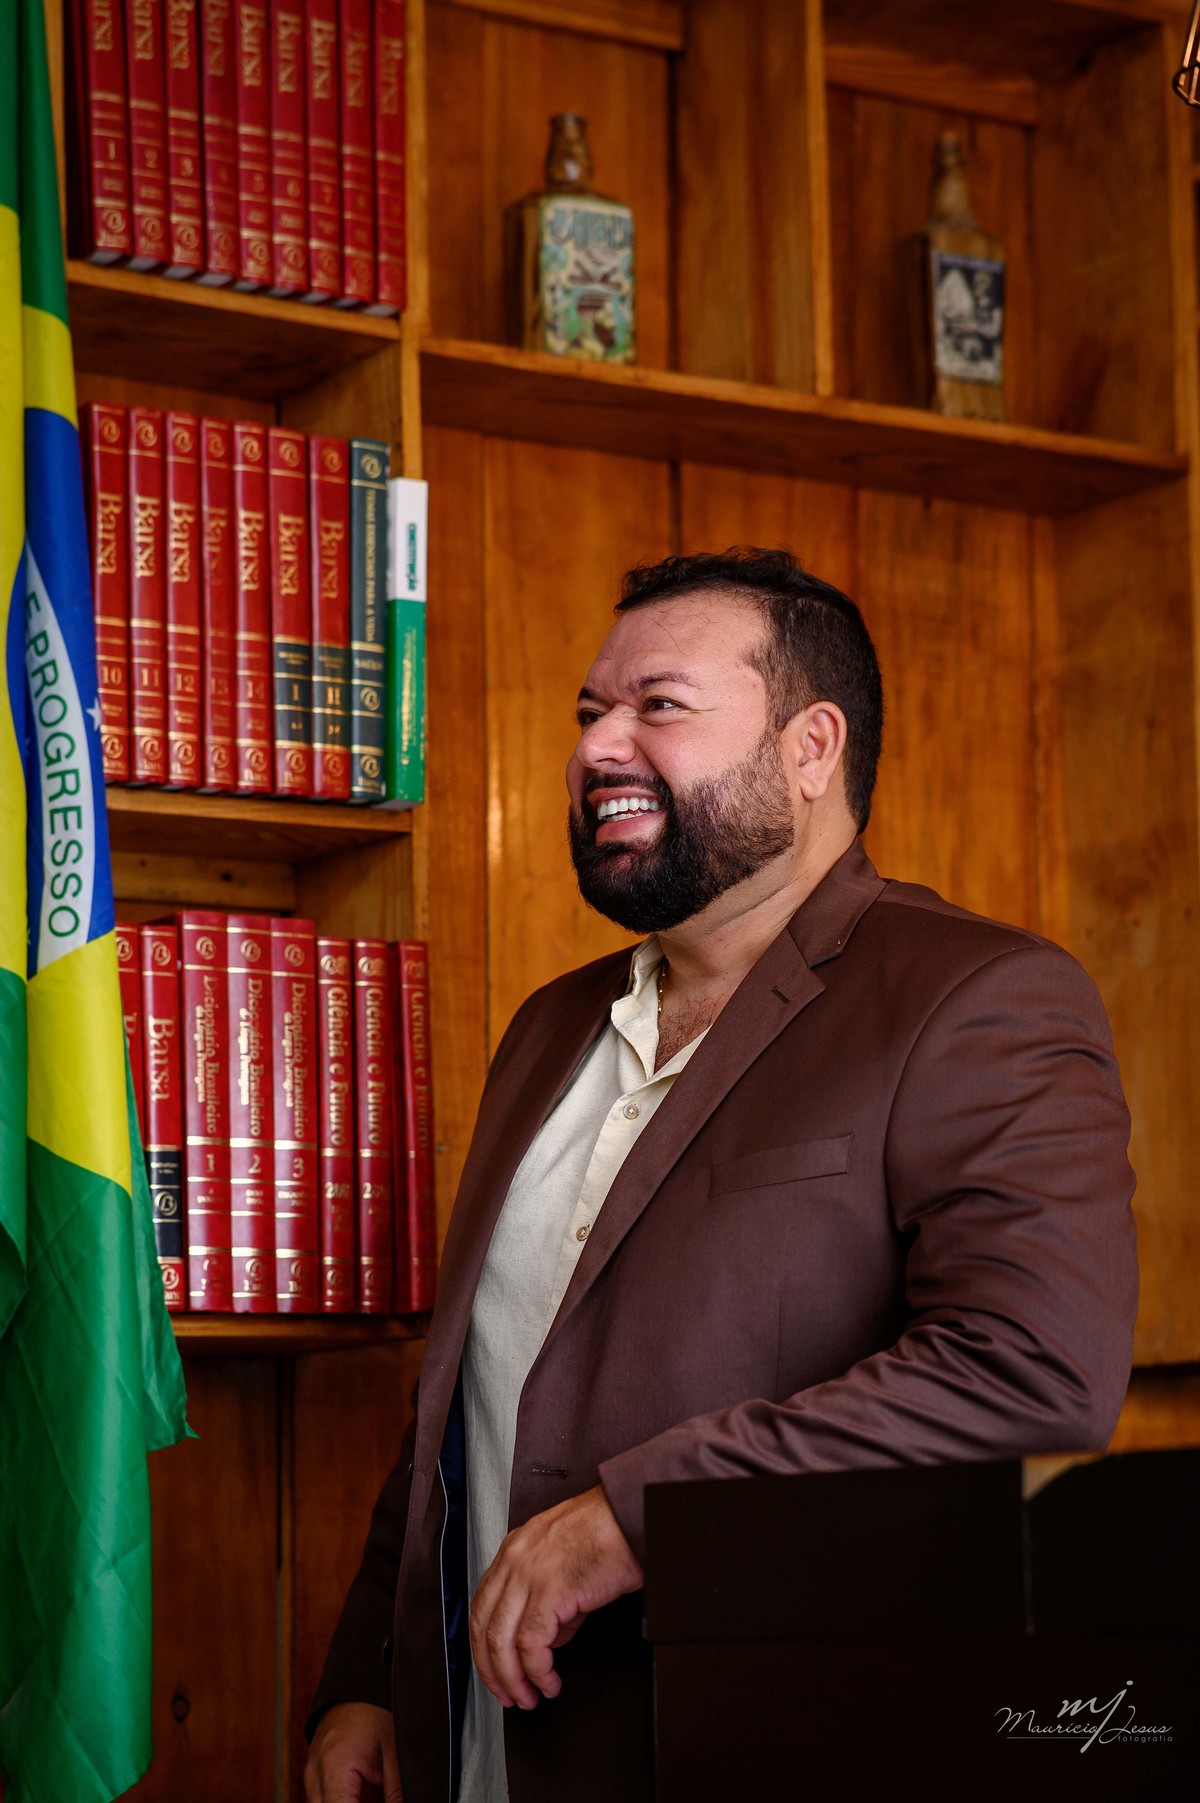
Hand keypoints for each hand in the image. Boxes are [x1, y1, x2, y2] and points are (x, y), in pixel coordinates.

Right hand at [304, 1701, 401, 1802]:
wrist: (358, 1684)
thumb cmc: (377, 1711)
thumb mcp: (395, 1751)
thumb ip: (397, 1792)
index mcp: (335, 1767)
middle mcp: (315, 1774)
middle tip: (376, 1798)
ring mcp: (310, 1775)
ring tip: (369, 1794)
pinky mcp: (313, 1775)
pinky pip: (320, 1801)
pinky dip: (339, 1802)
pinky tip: (359, 1797)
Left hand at [469, 1484, 642, 1710]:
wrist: (629, 1517)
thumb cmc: (607, 1532)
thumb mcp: (563, 1561)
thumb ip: (548, 1598)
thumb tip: (550, 1637)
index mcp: (514, 1550)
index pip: (482, 1606)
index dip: (484, 1646)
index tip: (495, 1671)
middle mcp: (513, 1561)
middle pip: (483, 1627)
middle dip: (492, 1671)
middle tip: (507, 1695)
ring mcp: (528, 1575)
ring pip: (501, 1640)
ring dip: (512, 1678)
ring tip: (528, 1697)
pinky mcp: (550, 1592)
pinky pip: (532, 1644)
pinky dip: (538, 1671)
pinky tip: (549, 1681)